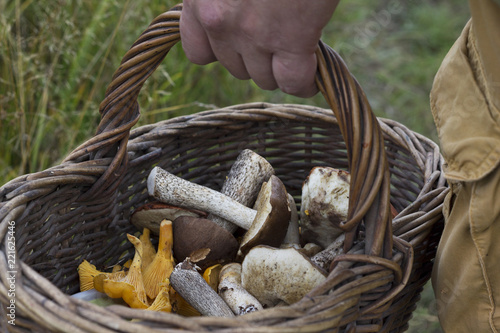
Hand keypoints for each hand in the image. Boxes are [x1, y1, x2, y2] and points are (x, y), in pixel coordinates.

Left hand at [180, 0, 338, 97]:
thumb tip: (240, 10)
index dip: (222, 51)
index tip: (239, 42)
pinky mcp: (291, 39)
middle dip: (254, 57)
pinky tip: (312, 77)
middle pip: (236, 67)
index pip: (198, 54)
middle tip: (275, 40)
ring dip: (278, 69)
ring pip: (263, 78)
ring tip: (294, 51)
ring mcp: (253, 35)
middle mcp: (219, 22)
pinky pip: (294, 81)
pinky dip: (304, 83)